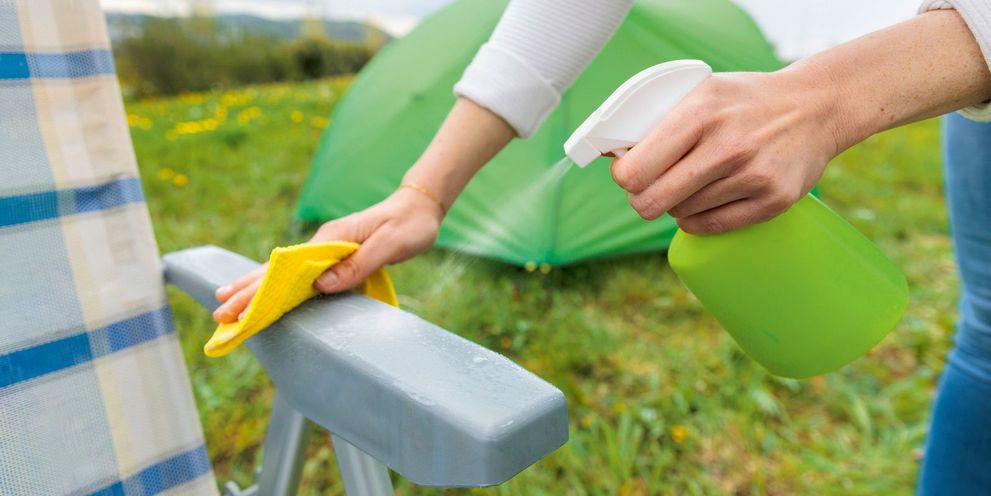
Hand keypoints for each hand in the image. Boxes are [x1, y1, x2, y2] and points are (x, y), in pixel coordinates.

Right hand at [212, 187, 442, 322]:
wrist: (419, 207)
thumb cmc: (409, 225)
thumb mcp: (391, 244)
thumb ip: (358, 264)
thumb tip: (321, 285)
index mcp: (330, 240)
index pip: (285, 269)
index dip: (260, 290)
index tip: (237, 308)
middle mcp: (321, 243)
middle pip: (275, 271)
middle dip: (247, 293)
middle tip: (219, 315)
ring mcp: (325, 249)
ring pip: (282, 272)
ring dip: (256, 289)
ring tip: (227, 304)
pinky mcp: (334, 256)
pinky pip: (299, 274)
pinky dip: (279, 286)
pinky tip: (266, 294)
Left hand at [610, 69, 840, 234]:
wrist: (816, 106)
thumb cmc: (745, 102)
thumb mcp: (701, 92)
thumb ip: (660, 120)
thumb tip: (615, 156)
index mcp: (700, 112)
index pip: (635, 170)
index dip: (624, 177)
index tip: (628, 173)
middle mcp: (727, 145)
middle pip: (652, 202)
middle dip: (643, 199)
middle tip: (650, 189)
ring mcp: (753, 175)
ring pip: (680, 214)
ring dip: (677, 203)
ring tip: (694, 182)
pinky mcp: (774, 200)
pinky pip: (711, 227)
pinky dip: (698, 219)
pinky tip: (703, 202)